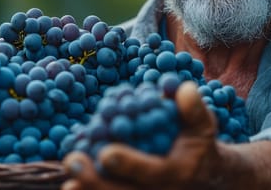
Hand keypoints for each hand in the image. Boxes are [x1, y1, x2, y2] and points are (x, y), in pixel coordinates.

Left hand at [61, 81, 223, 189]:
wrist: (203, 175)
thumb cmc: (197, 143)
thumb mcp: (203, 125)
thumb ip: (193, 109)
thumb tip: (182, 89)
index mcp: (178, 172)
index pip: (152, 171)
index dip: (130, 163)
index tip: (106, 152)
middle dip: (96, 180)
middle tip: (72, 162)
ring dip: (89, 189)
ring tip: (67, 177)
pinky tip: (71, 183)